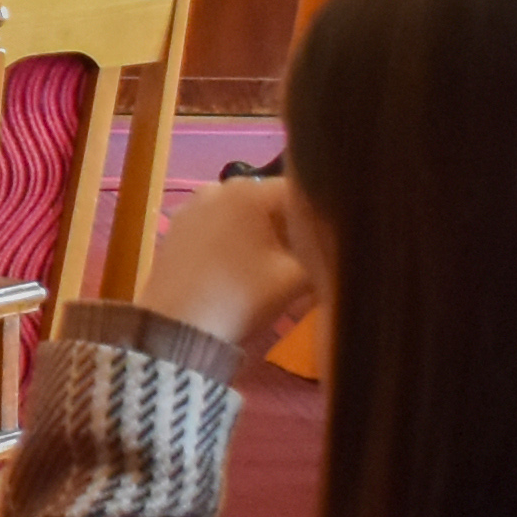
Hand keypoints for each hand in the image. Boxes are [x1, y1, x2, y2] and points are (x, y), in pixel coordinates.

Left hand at [145, 171, 327, 353]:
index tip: (325, 249)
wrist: (176, 329)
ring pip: (244, 216)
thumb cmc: (241, 297)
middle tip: (300, 264)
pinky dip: (234, 243)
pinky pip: (218, 228)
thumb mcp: (297, 279)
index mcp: (250, 189)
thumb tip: (340, 247)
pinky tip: (239, 271)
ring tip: (270, 271)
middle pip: (271, 203)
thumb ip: (324, 254)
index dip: (320, 221)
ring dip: (263, 237)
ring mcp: (193, 206)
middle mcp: (219, 187)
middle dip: (290, 229)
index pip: (302, 194)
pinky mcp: (177, 229)